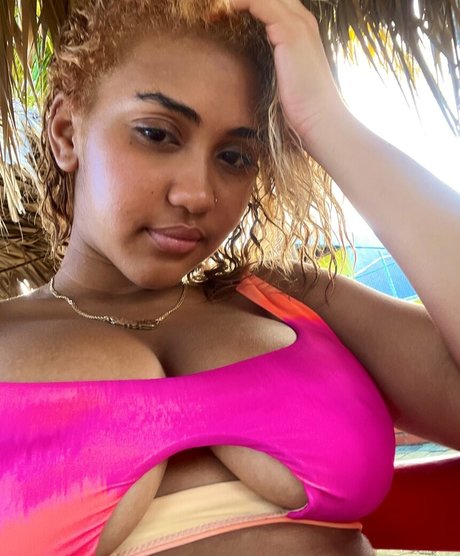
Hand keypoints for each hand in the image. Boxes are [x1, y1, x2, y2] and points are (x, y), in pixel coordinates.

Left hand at [230, 0, 347, 146]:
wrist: (319, 118)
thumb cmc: (302, 105)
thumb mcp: (284, 77)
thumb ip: (272, 62)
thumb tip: (249, 64)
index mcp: (302, 28)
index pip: (274, 2)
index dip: (249, 4)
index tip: (223, 15)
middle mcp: (303, 20)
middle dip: (244, 0)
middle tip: (216, 11)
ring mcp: (298, 24)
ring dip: (239, 0)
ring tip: (216, 11)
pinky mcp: (290, 33)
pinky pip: (261, 3)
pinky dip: (243, 3)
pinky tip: (226, 11)